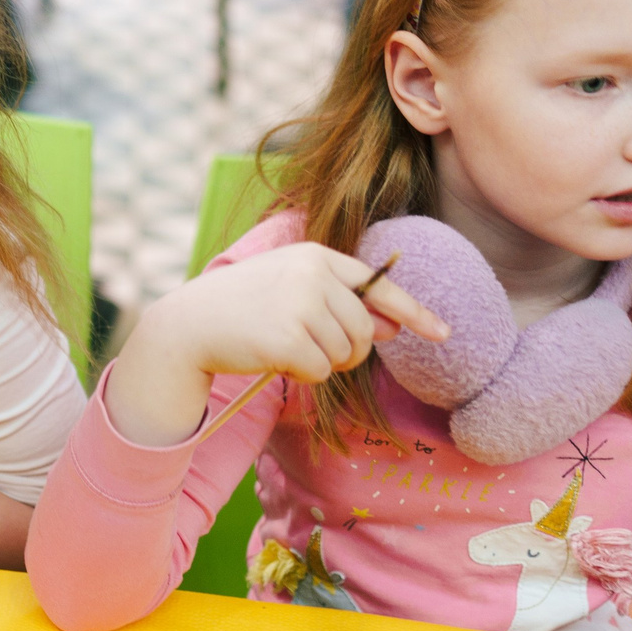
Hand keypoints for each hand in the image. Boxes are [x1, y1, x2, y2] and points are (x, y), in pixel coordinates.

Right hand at [110, 243, 448, 446]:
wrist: (189, 325)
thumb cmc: (242, 308)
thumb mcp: (293, 293)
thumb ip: (343, 305)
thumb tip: (396, 328)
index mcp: (316, 256)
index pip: (377, 285)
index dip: (413, 312)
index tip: (442, 332)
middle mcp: (312, 275)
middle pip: (365, 330)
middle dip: (348, 350)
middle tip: (310, 349)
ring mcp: (299, 305)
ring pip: (345, 353)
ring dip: (321, 362)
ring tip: (283, 346)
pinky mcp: (287, 338)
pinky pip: (321, 371)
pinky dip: (302, 373)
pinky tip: (273, 357)